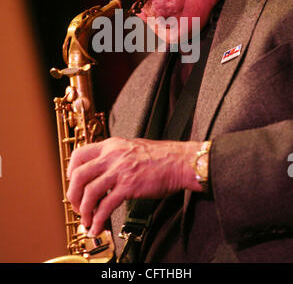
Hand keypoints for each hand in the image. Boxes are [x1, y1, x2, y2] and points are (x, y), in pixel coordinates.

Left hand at [66, 137, 204, 236]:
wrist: (179, 162)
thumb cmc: (159, 157)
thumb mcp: (131, 147)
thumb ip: (114, 156)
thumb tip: (101, 170)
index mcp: (111, 145)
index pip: (79, 154)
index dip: (71, 171)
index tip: (72, 183)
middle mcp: (112, 156)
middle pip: (79, 175)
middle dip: (73, 195)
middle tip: (77, 206)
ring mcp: (120, 170)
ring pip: (89, 192)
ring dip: (84, 210)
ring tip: (87, 220)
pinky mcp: (129, 186)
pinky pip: (106, 205)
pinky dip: (98, 219)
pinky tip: (97, 226)